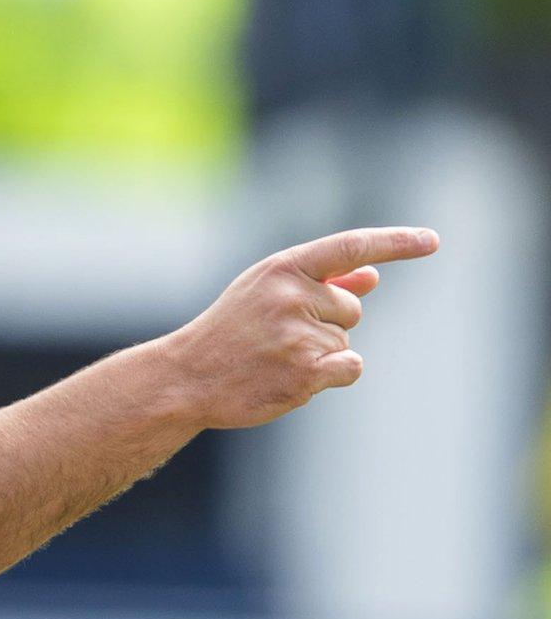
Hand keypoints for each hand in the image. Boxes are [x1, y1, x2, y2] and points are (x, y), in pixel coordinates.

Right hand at [159, 226, 438, 430]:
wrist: (187, 376)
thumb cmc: (230, 331)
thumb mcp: (265, 294)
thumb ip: (320, 283)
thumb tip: (373, 276)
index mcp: (281, 269)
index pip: (350, 247)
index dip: (395, 243)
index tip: (431, 241)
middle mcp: (291, 296)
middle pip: (351, 309)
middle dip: (327, 323)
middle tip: (278, 336)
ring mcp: (297, 336)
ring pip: (346, 342)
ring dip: (321, 354)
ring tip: (274, 358)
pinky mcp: (304, 373)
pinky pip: (350, 367)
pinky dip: (333, 375)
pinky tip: (294, 377)